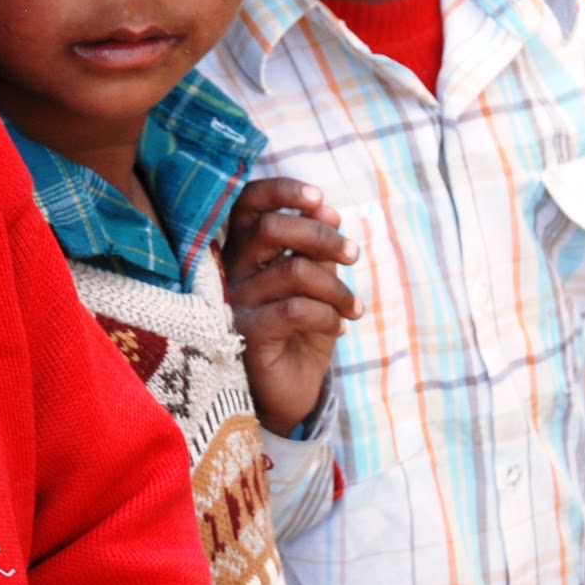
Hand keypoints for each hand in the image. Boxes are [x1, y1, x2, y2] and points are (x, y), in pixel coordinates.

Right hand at [221, 177, 361, 436]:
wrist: (289, 392)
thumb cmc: (299, 330)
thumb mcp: (314, 283)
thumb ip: (315, 249)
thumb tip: (327, 211)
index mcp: (243, 249)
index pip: (247, 203)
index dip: (282, 191)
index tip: (321, 200)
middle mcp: (230, 270)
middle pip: (271, 228)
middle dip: (321, 235)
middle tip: (353, 254)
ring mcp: (235, 302)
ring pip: (294, 270)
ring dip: (337, 287)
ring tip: (352, 307)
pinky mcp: (247, 334)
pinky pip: (296, 309)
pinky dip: (328, 314)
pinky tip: (339, 327)